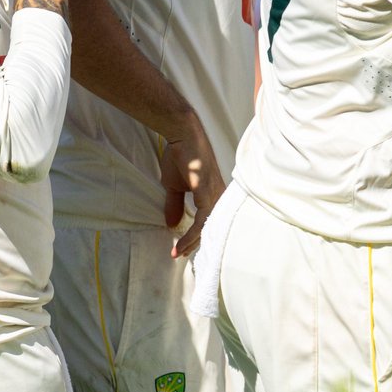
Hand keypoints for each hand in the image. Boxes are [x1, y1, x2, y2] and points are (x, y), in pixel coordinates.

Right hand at [159, 115, 227, 256]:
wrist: (182, 136)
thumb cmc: (180, 157)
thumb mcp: (174, 186)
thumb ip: (175, 205)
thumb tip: (172, 224)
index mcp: (213, 194)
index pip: (209, 221)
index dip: (195, 237)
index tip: (181, 249)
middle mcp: (219, 196)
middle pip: (211, 227)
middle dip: (195, 244)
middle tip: (181, 255)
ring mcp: (215, 194)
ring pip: (208, 227)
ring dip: (192, 243)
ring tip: (179, 253)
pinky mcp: (208, 192)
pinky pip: (203, 220)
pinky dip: (191, 235)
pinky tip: (181, 243)